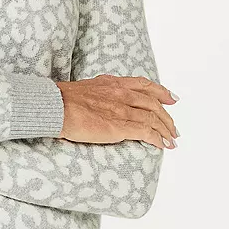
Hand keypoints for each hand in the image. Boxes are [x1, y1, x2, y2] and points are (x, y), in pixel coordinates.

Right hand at [55, 75, 180, 150]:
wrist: (55, 106)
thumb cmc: (62, 100)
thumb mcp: (86, 88)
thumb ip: (99, 93)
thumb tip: (100, 102)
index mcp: (113, 83)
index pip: (144, 85)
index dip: (161, 92)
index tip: (171, 99)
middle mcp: (122, 93)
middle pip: (153, 104)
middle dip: (167, 117)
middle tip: (173, 128)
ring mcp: (122, 109)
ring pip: (153, 118)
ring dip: (165, 130)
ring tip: (171, 140)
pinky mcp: (120, 126)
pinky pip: (146, 132)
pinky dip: (158, 138)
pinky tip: (163, 145)